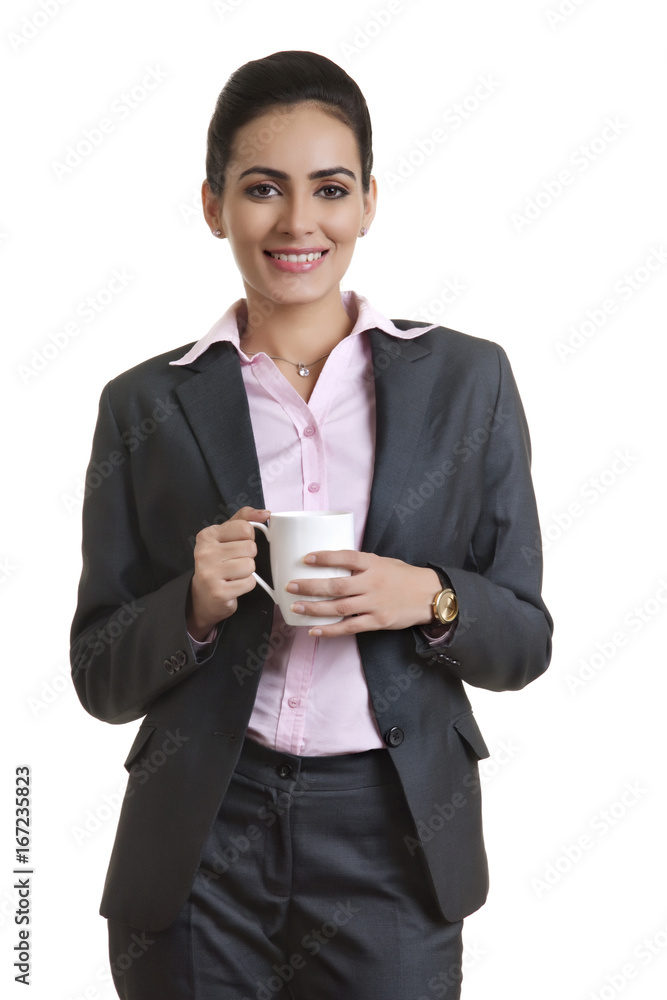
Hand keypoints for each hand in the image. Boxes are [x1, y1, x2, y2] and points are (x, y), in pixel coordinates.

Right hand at [187, 507, 269, 639]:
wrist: (203, 594)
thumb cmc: (219, 561)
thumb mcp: (227, 536)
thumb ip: (245, 519)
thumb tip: (266, 513)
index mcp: (207, 535)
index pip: (245, 528)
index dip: (248, 538)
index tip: (238, 545)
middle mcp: (204, 552)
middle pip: (250, 548)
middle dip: (248, 556)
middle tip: (235, 562)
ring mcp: (209, 573)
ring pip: (250, 565)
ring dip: (248, 571)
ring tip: (234, 573)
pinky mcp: (218, 592)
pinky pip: (249, 582)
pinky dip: (246, 584)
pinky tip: (234, 584)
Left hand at [285, 551, 440, 637]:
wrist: (429, 595)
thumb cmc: (403, 576)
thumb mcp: (383, 562)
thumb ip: (361, 564)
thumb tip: (331, 564)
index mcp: (373, 564)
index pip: (346, 558)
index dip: (325, 557)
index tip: (306, 558)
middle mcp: (372, 583)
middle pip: (336, 586)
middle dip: (310, 587)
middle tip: (290, 586)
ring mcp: (375, 604)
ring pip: (339, 608)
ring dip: (314, 608)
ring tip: (296, 607)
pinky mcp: (377, 621)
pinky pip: (349, 628)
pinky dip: (330, 630)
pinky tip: (314, 630)